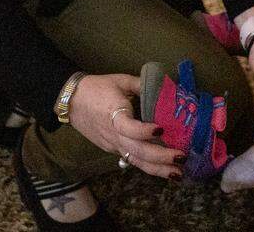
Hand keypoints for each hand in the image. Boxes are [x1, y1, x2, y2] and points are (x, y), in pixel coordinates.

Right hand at [67, 74, 184, 178]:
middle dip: (161, 157)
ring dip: (157, 169)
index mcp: (114, 115)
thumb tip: (164, 86)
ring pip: (135, 161)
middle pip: (137, 151)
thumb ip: (142, 84)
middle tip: (181, 157)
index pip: (129, 128)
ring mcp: (112, 145)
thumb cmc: (97, 88)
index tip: (161, 129)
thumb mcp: (120, 80)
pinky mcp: (111, 149)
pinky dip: (148, 166)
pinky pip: (131, 159)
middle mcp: (114, 134)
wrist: (71, 101)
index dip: (144, 131)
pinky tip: (164, 169)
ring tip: (178, 174)